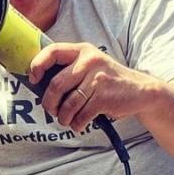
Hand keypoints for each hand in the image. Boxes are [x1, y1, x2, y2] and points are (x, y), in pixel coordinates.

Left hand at [29, 42, 157, 132]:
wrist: (140, 91)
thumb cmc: (107, 82)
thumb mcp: (90, 67)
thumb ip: (69, 70)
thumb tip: (39, 85)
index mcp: (82, 50)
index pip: (53, 51)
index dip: (37, 65)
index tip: (33, 79)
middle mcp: (89, 61)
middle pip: (55, 85)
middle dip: (49, 103)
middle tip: (52, 111)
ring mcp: (97, 78)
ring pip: (67, 104)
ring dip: (64, 118)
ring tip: (67, 120)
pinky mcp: (104, 96)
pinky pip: (81, 115)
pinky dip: (77, 124)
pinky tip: (80, 123)